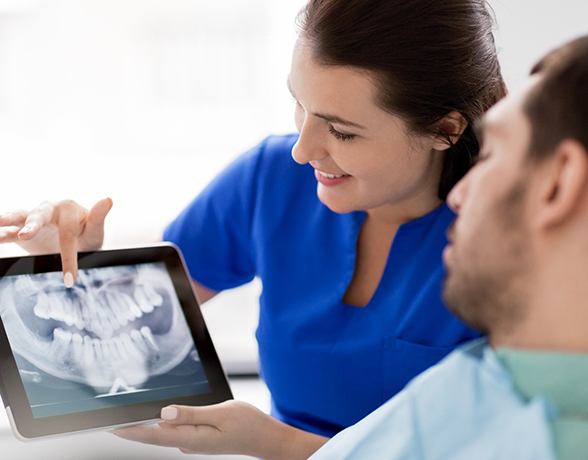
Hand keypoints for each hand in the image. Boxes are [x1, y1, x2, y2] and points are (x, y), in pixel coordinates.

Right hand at [0, 198, 112, 285]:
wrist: (76, 241)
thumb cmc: (87, 234)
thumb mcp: (95, 230)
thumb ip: (99, 217)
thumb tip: (108, 199)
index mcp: (68, 209)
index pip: (68, 233)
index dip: (69, 256)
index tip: (70, 279)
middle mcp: (48, 210)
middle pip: (39, 215)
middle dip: (33, 225)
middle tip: (25, 235)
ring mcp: (33, 220)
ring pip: (20, 217)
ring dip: (8, 220)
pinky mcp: (20, 232)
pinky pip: (7, 233)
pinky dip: (0, 234)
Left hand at [113, 400, 327, 458]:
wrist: (266, 438)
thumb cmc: (249, 424)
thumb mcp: (222, 414)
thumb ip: (192, 414)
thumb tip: (165, 412)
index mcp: (193, 438)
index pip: (155, 434)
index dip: (131, 430)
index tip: (111, 425)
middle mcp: (190, 443)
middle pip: (155, 435)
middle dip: (133, 429)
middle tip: (111, 420)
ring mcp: (195, 442)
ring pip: (164, 433)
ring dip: (145, 427)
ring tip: (128, 417)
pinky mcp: (200, 438)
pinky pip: (175, 431)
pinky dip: (162, 424)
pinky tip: (158, 417)